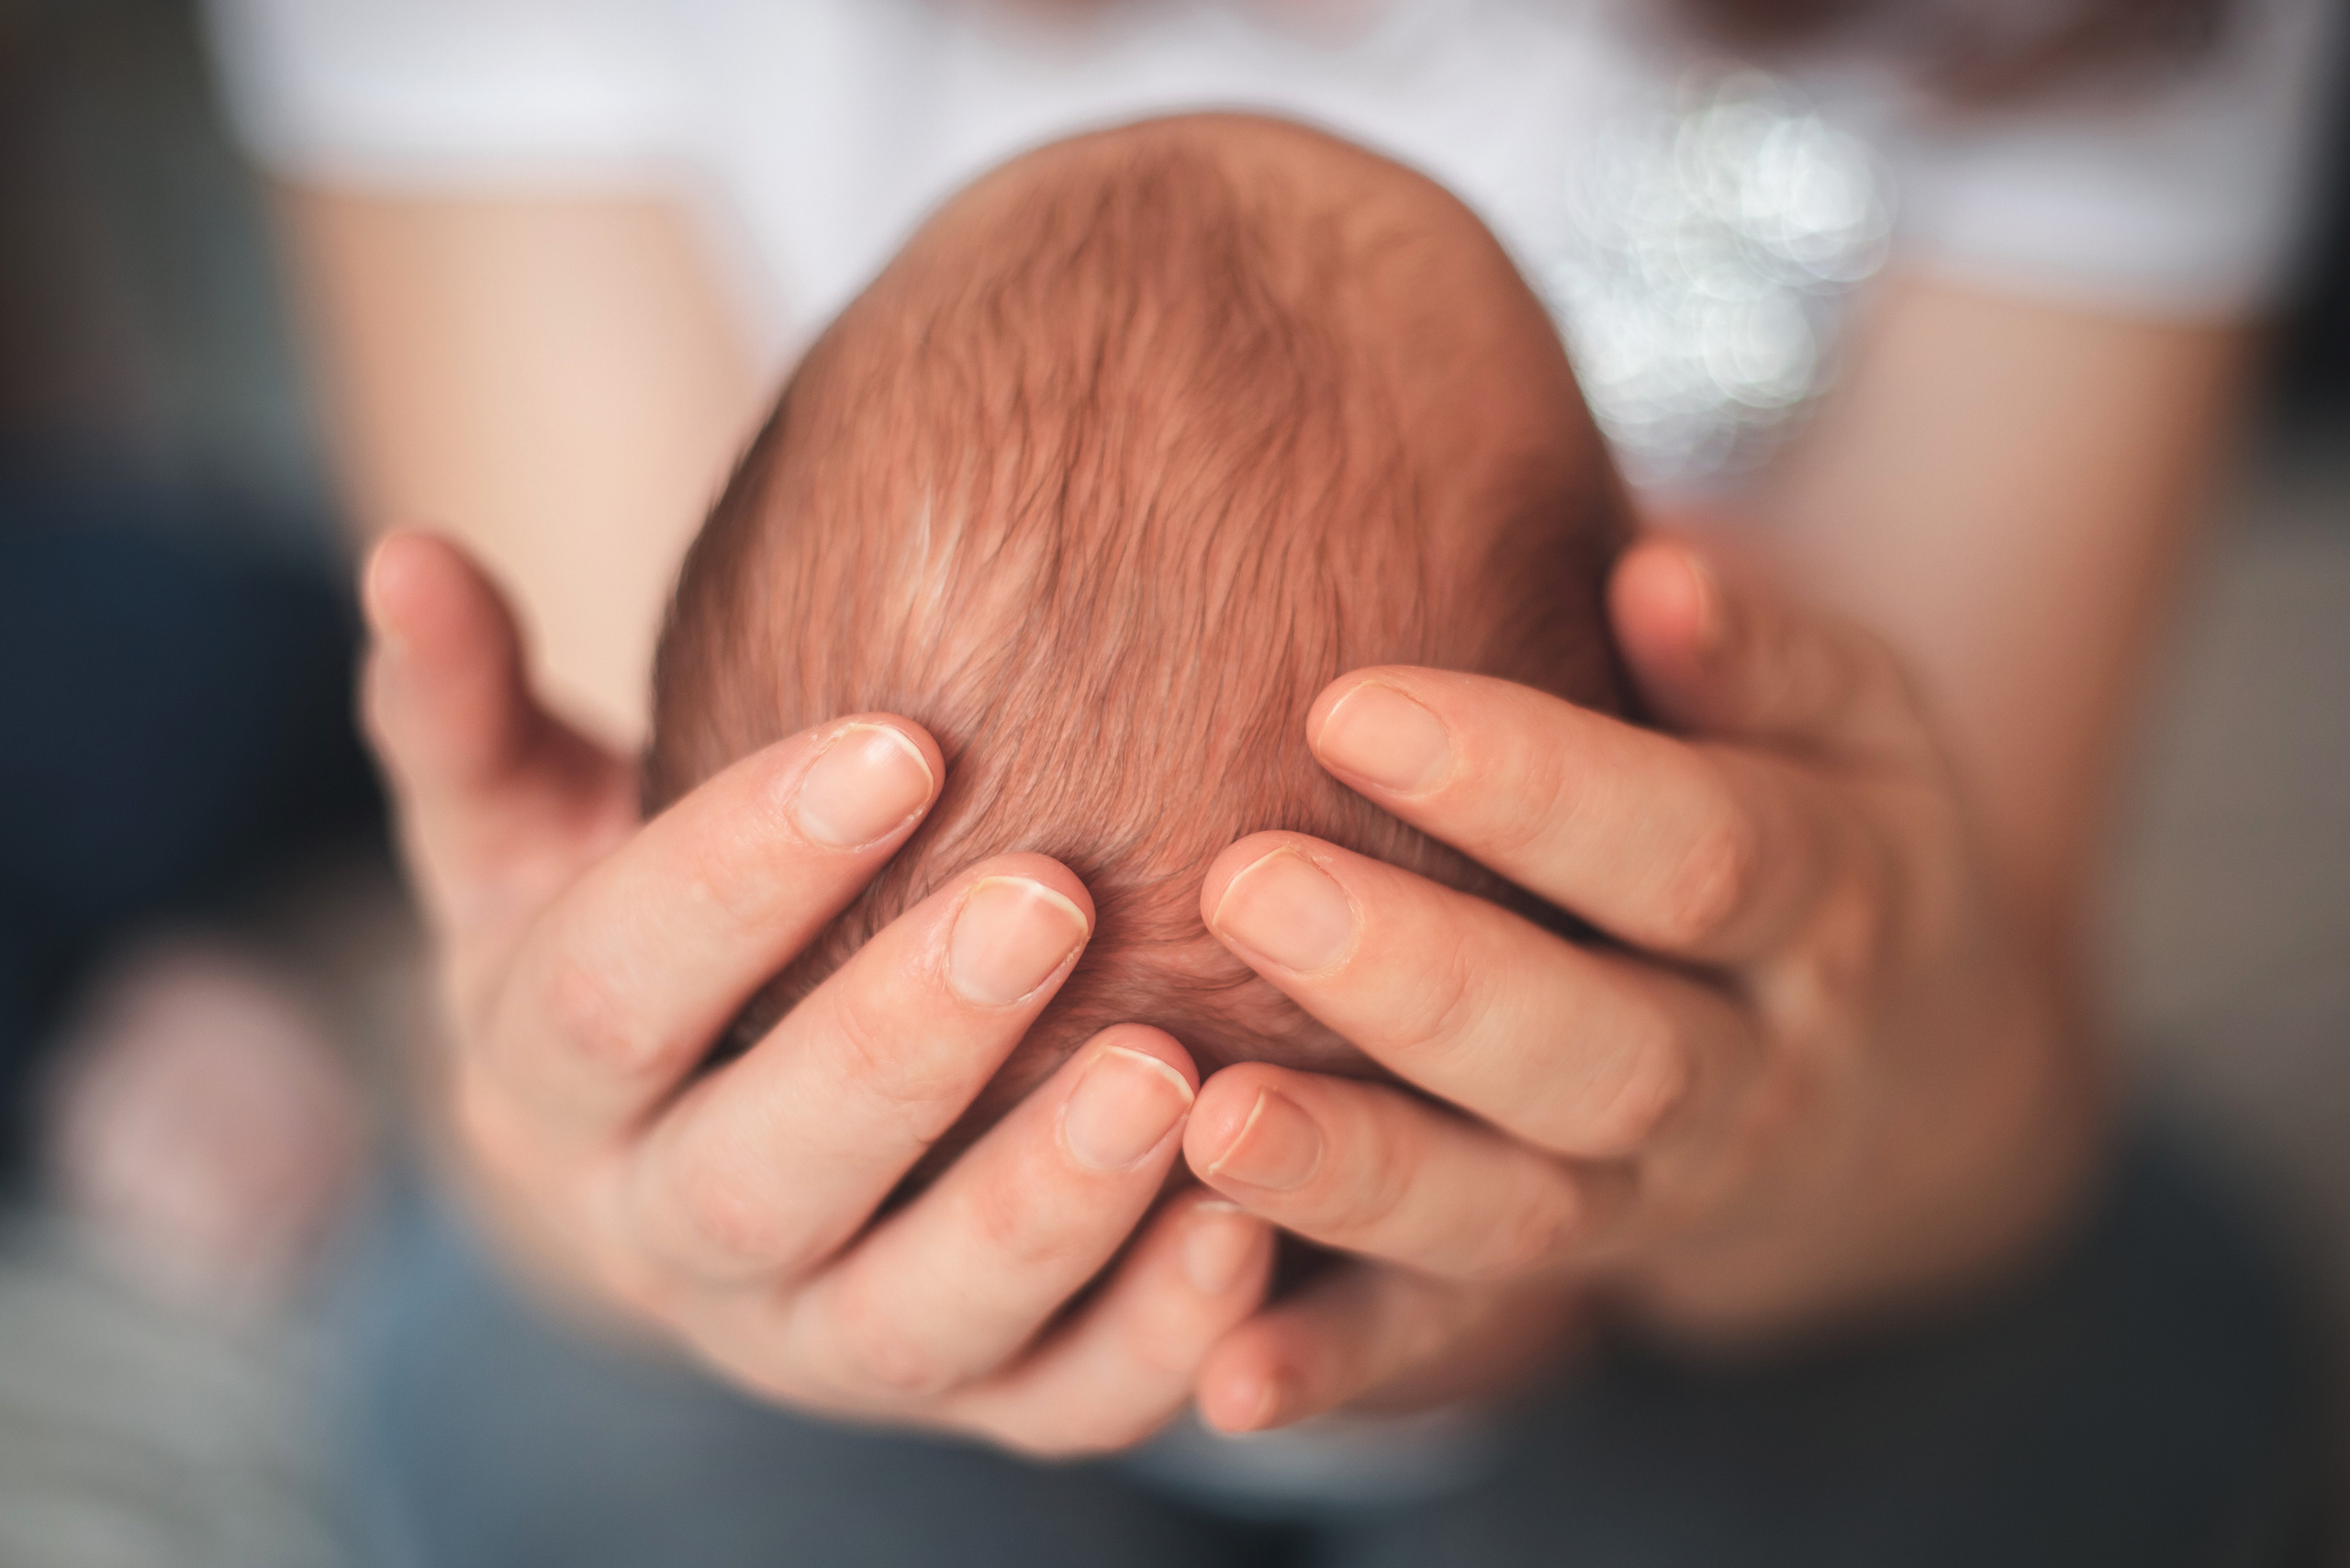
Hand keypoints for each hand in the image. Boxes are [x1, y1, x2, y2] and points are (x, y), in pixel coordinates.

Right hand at [362, 532, 1272, 1455]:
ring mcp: (818, 1347)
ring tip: (1172, 1074)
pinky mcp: (967, 1404)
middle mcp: (670, 1244)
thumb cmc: (646, 928)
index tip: (901, 743)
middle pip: (759, 1179)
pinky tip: (1249, 1219)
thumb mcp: (534, 824)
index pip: (611, 998)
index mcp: (553, 1090)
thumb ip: (471, 711)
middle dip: (898, 1047)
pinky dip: (1154, 1338)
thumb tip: (402, 558)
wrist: (711, 1128)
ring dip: (1042, 1211)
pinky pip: (1057, 1407)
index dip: (739, 877)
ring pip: (909, 1321)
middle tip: (1053, 898)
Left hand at [1180, 537, 2096, 1430]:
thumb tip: (1657, 572)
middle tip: (1245, 887)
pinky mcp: (1566, 1278)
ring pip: (1516, 1217)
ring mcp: (1653, 1201)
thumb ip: (1762, 655)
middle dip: (1422, 984)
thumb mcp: (1851, 729)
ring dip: (1362, 1179)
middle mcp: (1748, 1075)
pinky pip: (1457, 1340)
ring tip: (1206, 1118)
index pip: (1689, 852)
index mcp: (1830, 906)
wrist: (1904, 1082)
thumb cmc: (1827, 834)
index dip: (1531, 787)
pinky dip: (1344, 1367)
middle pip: (1597, 1055)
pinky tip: (1226, 1372)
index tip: (1353, 704)